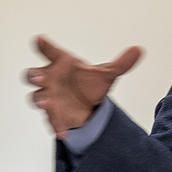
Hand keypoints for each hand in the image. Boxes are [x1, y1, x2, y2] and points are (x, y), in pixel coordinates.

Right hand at [25, 35, 141, 137]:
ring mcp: (49, 97)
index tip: (39, 39)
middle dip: (35, 75)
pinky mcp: (53, 115)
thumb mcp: (106, 74)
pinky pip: (51, 121)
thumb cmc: (87, 83)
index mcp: (62, 64)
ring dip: (39, 99)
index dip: (44, 45)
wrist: (87, 107)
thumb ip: (121, 64)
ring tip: (46, 102)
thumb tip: (139, 50)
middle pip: (33, 74)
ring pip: (36, 97)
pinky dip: (56, 126)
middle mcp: (51, 79)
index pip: (51, 52)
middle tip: (41, 76)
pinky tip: (64, 133)